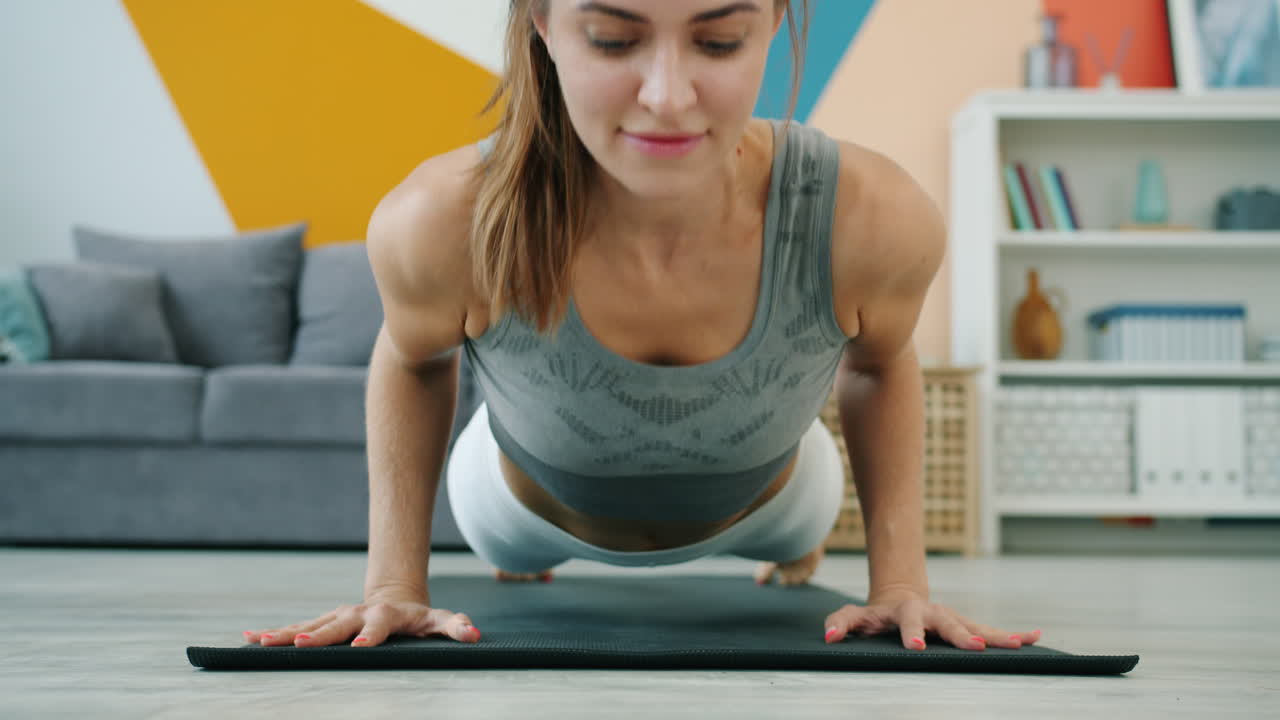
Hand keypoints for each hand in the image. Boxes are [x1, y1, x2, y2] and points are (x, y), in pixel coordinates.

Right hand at [241, 593, 480, 647]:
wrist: (395, 598)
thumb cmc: (420, 618)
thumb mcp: (440, 622)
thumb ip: (456, 626)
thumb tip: (475, 634)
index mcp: (385, 615)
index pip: (378, 626)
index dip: (371, 636)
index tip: (360, 648)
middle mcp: (357, 613)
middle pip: (336, 625)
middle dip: (318, 636)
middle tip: (301, 647)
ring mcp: (337, 617)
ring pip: (309, 626)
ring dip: (287, 635)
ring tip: (261, 643)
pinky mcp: (323, 623)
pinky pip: (296, 628)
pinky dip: (274, 633)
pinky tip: (248, 639)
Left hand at [821, 587, 1040, 650]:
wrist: (896, 597)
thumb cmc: (873, 615)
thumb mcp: (852, 617)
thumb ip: (839, 623)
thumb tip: (829, 637)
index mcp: (905, 611)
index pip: (907, 621)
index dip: (911, 633)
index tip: (916, 648)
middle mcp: (933, 612)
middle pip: (947, 622)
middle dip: (960, 634)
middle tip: (974, 647)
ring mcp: (951, 618)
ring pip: (975, 625)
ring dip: (996, 635)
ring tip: (1020, 643)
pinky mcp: (965, 625)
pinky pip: (991, 630)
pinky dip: (1013, 634)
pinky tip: (1035, 638)